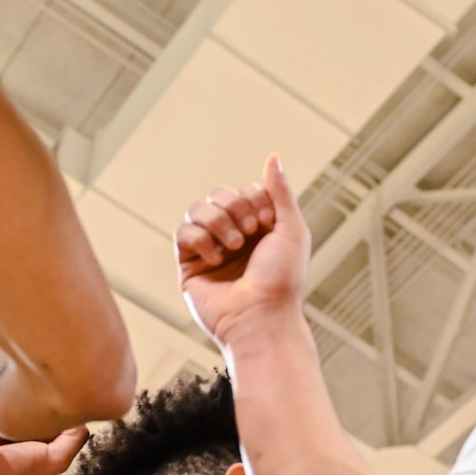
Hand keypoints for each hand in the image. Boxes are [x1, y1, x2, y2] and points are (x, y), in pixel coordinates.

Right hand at [177, 154, 310, 345]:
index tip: (267, 222)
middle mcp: (233, 235)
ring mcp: (210, 249)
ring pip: (198, 208)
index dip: (254, 198)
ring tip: (233, 247)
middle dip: (234, 207)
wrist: (261, 318)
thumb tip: (274, 157)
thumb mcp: (292, 229)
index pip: (245, 189)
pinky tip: (216, 258)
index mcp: (259, 227)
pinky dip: (200, 239)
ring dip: (218, 221)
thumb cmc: (283, 281)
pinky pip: (183, 232)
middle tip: (249, 234)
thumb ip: (281, 192)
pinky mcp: (189, 264)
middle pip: (219, 193)